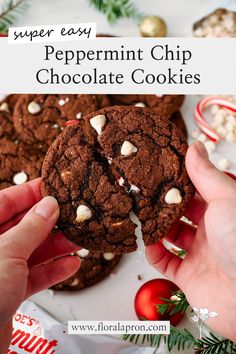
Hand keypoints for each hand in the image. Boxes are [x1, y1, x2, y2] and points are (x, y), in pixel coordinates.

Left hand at [0, 179, 79, 352]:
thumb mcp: (7, 252)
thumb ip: (30, 228)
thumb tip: (48, 207)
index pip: (5, 202)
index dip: (29, 192)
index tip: (51, 187)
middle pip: (22, 227)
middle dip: (49, 221)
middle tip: (70, 213)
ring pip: (31, 251)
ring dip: (57, 246)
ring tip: (77, 239)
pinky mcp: (8, 292)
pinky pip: (34, 276)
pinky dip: (53, 271)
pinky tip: (70, 265)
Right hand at [146, 141, 235, 340]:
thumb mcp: (225, 198)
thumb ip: (205, 174)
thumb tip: (194, 147)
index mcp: (222, 211)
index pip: (195, 192)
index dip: (177, 182)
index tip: (158, 171)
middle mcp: (211, 232)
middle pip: (180, 214)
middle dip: (162, 204)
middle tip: (143, 192)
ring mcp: (199, 255)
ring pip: (170, 237)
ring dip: (155, 227)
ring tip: (140, 216)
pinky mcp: (189, 277)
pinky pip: (165, 263)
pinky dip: (154, 254)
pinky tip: (148, 243)